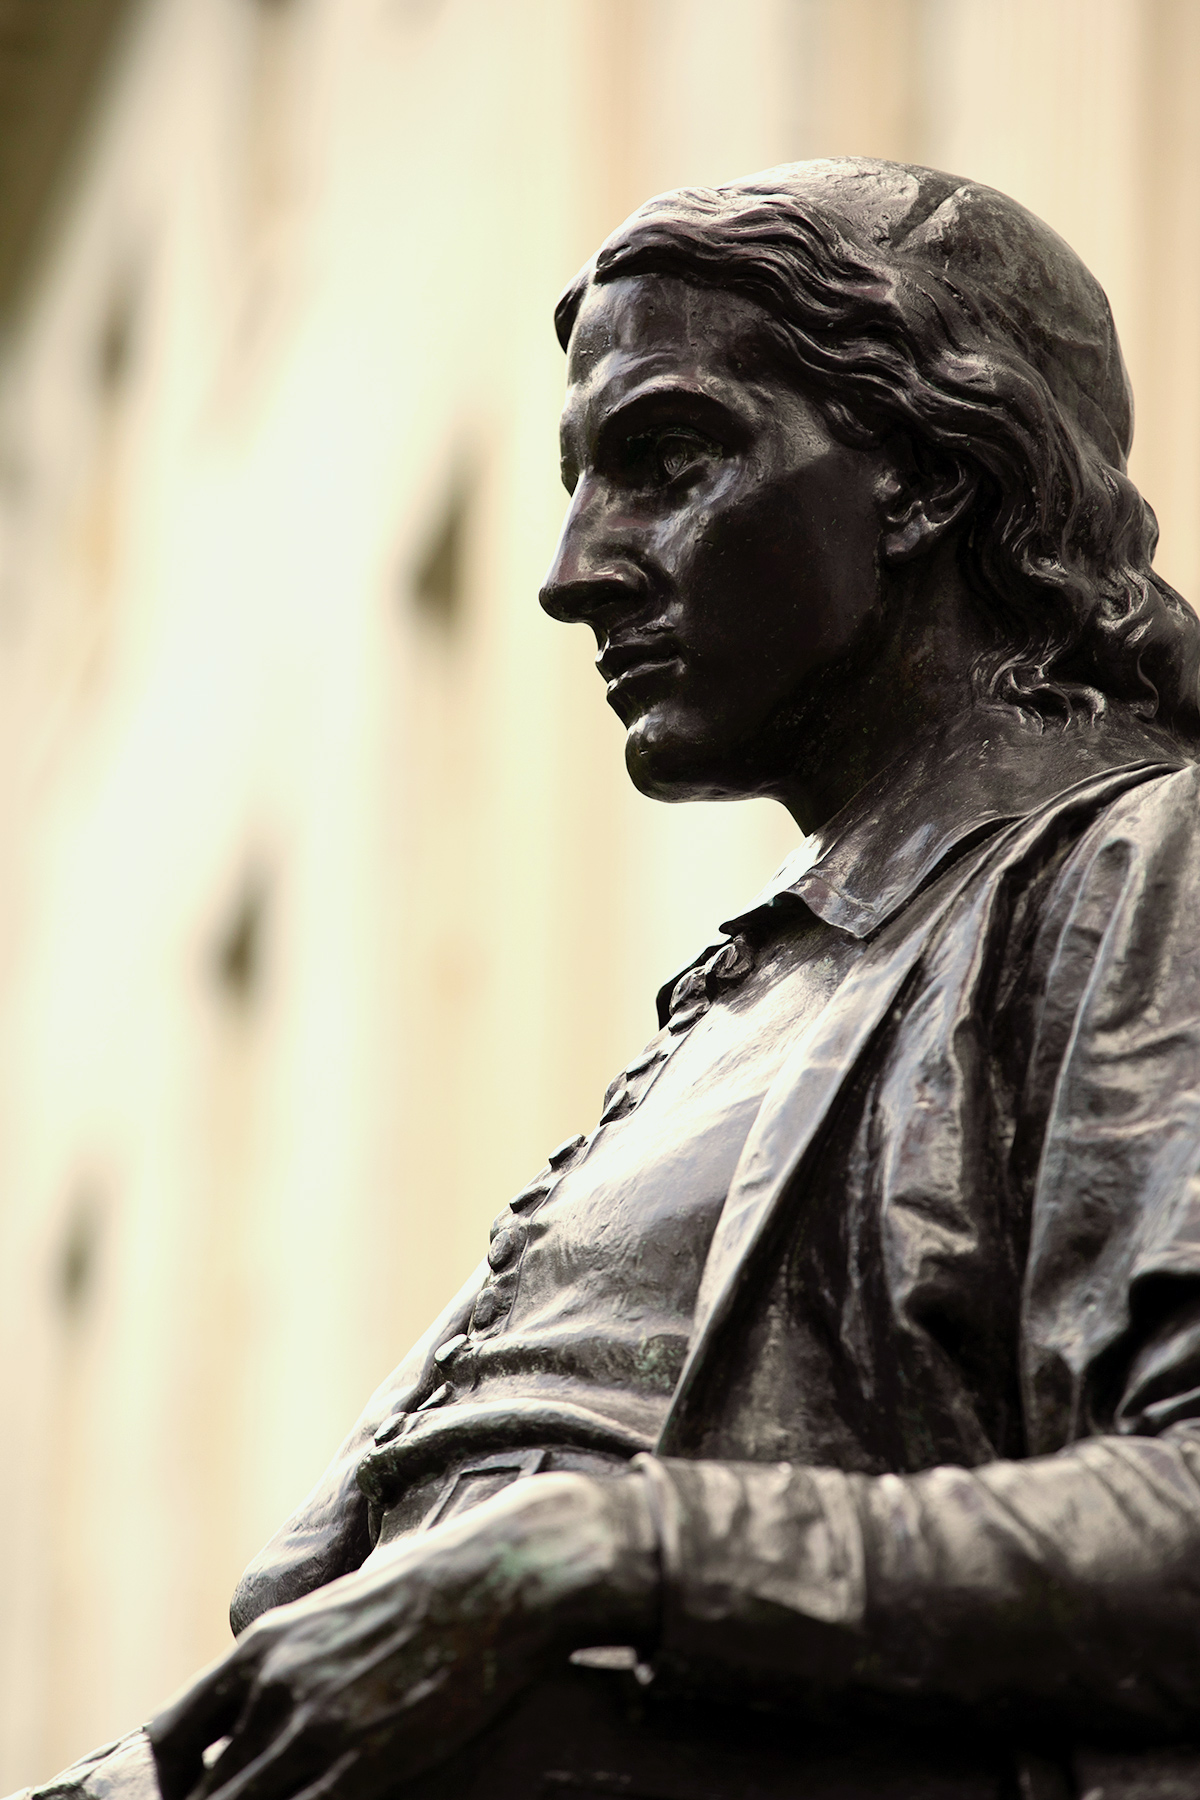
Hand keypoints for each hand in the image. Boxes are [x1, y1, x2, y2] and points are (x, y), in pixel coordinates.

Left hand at [148, 1471, 658, 1799]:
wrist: (502, 1575)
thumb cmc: (434, 1585)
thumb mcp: (339, 1607)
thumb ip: (296, 1656)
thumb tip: (276, 1692)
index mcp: (263, 1645)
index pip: (172, 1737)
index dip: (174, 1784)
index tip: (195, 1795)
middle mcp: (274, 1686)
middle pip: (206, 1793)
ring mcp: (316, 1727)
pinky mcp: (365, 1761)